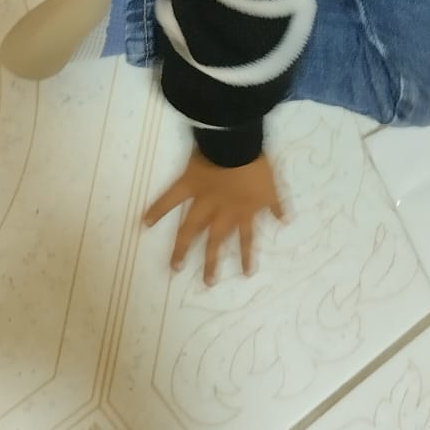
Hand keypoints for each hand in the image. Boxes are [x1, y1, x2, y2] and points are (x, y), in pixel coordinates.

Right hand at [143, 151, 284, 284]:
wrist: (237, 145)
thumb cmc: (257, 164)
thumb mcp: (272, 186)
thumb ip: (276, 204)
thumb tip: (284, 220)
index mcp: (243, 211)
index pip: (246, 238)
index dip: (246, 255)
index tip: (246, 274)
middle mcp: (221, 212)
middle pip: (215, 242)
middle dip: (211, 262)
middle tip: (207, 283)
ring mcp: (202, 201)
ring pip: (190, 230)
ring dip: (182, 249)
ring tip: (174, 267)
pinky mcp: (187, 186)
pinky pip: (169, 199)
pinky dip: (157, 209)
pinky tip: (145, 223)